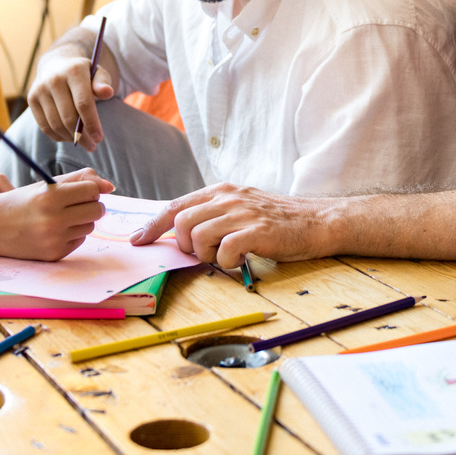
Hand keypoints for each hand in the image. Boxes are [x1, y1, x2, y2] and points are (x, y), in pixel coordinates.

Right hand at [0, 168, 113, 259]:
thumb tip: (110, 186)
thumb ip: (78, 180)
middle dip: (92, 205)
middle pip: (97, 210)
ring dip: (82, 220)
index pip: (92, 190)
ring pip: (89, 227)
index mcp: (51, 196)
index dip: (91, 189)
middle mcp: (53, 219)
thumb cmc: (23, 202)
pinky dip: (72, 235)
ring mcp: (54, 239)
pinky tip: (55, 231)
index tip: (83, 191)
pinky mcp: (54, 254)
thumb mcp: (46, 186)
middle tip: (78, 203)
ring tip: (62, 217)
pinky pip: (79, 241)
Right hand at [27, 48, 114, 148]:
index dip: (91, 123)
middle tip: (92, 145)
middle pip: (68, 117)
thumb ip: (103, 83)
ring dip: (70, 138)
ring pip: (56, 124)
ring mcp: (40, 89)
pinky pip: (45, 126)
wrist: (57, 65)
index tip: (99, 138)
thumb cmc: (83, 74)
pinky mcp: (32, 99)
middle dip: (82, 136)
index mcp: (73, 71)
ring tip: (82, 142)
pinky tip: (68, 137)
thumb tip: (107, 92)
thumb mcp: (97, 74)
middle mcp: (54, 79)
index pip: (83, 103)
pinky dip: (58, 136)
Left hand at [130, 183, 333, 266]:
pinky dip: (226, 263)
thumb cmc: (277, 220)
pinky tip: (240, 260)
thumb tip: (181, 234)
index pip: (176, 205)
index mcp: (220, 191)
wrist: (317, 221)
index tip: (138, 240)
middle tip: (201, 255)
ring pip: (199, 237)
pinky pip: (224, 251)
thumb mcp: (240, 207)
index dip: (153, 225)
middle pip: (182, 222)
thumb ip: (213, 215)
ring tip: (224, 257)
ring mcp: (242, 213)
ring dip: (206, 256)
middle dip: (184, 245)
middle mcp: (228, 198)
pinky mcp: (256, 231)